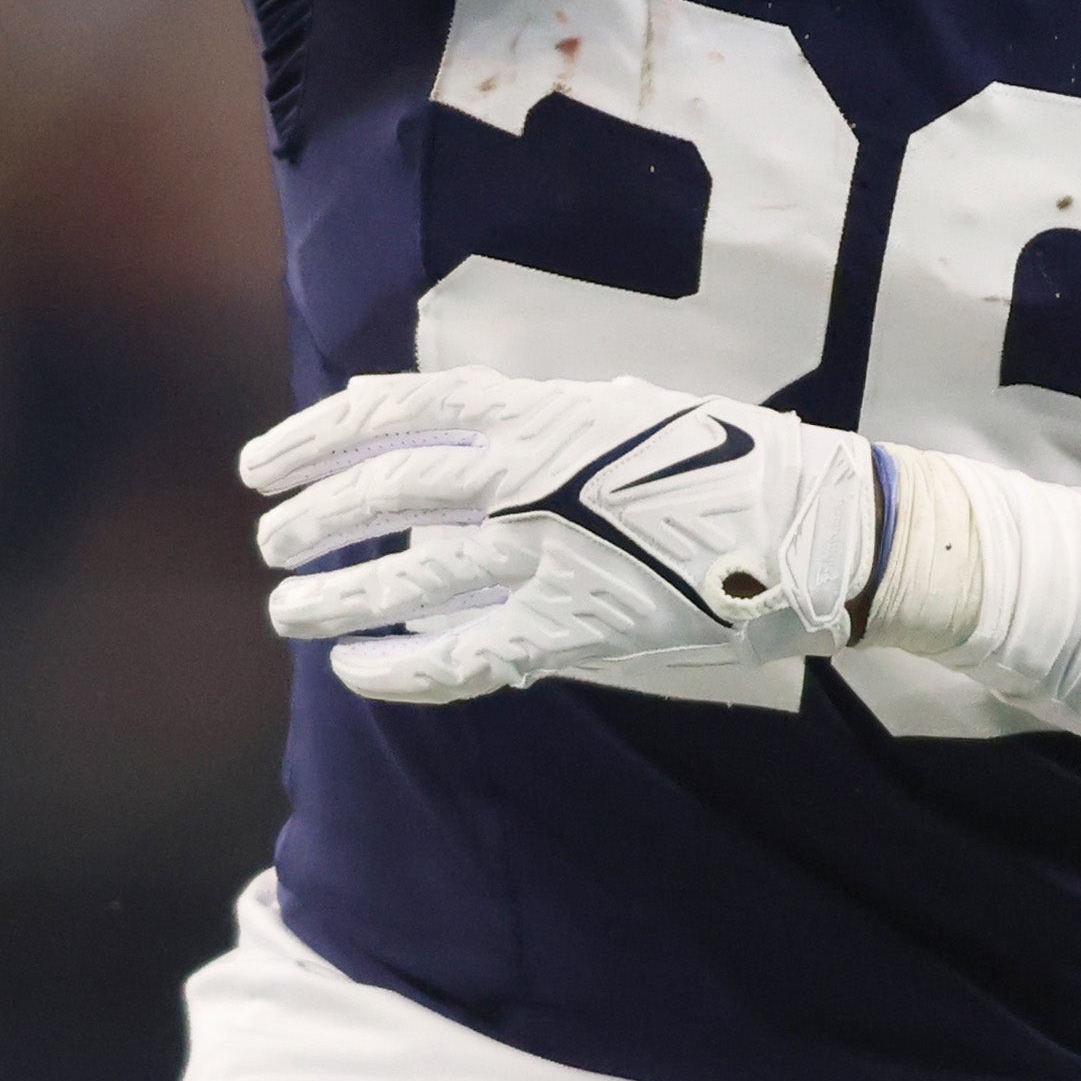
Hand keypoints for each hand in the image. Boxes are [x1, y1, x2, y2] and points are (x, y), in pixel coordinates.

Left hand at [248, 373, 887, 706]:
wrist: (818, 529)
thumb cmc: (721, 460)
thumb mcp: (614, 409)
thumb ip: (513, 418)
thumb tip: (402, 414)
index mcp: (540, 411)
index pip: (396, 414)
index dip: (316, 437)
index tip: (262, 463)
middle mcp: (531, 476)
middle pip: (385, 495)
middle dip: (314, 522)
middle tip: (273, 544)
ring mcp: (549, 556)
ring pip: (409, 578)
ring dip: (336, 599)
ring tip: (291, 612)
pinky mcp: (575, 629)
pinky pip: (464, 657)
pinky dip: (400, 669)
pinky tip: (360, 672)